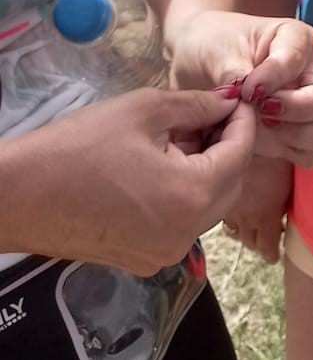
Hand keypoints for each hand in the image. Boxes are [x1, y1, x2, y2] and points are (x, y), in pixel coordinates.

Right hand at [3, 89, 256, 275]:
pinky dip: (184, 193)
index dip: (243, 121)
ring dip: (207, 170)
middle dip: (229, 147)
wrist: (19, 195)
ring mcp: (164, 254)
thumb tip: (228, 104)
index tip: (238, 98)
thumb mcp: (146, 111)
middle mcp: (186, 235)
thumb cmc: (80, 146)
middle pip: (231, 185)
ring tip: (181, 137)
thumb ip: (197, 106)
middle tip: (210, 115)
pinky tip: (161, 166)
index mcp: (192, 196)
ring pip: (208, 206)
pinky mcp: (143, 261)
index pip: (241, 154)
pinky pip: (182, 223)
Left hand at [170, 11, 312, 167]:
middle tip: (262, 110)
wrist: (194, 65)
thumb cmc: (211, 46)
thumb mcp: (218, 52)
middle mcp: (309, 74)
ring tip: (259, 127)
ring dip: (295, 135)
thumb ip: (236, 74)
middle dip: (299, 108)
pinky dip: (289, 153)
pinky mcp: (294, 136)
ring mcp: (306, 107)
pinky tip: (260, 143)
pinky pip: (311, 154)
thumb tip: (249, 98)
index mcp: (296, 40)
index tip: (246, 89)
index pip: (300, 58)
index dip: (274, 77)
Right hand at [223, 154, 293, 264]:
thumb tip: (287, 209)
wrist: (250, 132)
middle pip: (249, 242)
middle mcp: (244, 217)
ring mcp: (226, 206)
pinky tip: (234, 207)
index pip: (268, 247)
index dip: (272, 253)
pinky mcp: (213, 194)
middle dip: (258, 243)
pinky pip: (220, 213)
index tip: (275, 254)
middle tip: (266, 237)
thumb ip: (287, 200)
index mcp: (266, 216)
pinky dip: (229, 215)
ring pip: (232, 230)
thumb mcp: (291, 177)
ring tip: (250, 226)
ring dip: (242, 231)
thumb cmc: (277, 151)